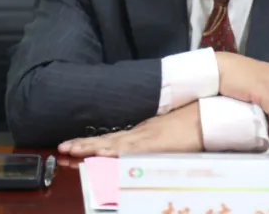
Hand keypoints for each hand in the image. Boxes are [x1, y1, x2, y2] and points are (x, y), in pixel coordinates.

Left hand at [58, 101, 202, 157]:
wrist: (206, 114)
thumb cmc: (190, 124)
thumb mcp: (166, 134)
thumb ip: (152, 140)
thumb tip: (140, 147)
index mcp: (141, 132)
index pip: (111, 140)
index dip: (90, 143)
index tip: (72, 146)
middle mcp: (139, 134)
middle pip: (106, 141)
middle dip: (83, 146)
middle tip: (62, 149)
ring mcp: (145, 138)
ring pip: (112, 145)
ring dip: (90, 149)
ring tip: (70, 150)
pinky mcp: (153, 143)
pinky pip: (129, 150)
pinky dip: (113, 153)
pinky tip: (100, 155)